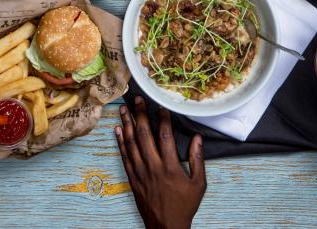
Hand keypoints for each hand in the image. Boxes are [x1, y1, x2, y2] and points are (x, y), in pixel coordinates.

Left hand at [115, 96, 205, 228]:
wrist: (166, 226)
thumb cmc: (184, 205)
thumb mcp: (199, 184)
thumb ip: (197, 159)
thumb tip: (198, 138)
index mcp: (170, 166)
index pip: (164, 136)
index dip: (162, 119)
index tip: (160, 105)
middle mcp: (152, 166)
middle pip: (144, 135)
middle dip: (139, 114)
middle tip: (136, 99)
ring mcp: (140, 172)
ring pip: (131, 143)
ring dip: (126, 124)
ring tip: (123, 108)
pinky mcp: (132, 178)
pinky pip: (124, 156)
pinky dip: (120, 142)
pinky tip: (118, 130)